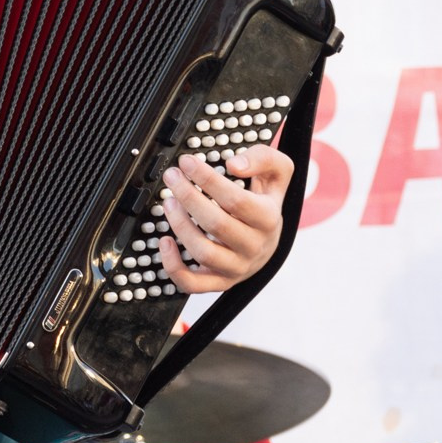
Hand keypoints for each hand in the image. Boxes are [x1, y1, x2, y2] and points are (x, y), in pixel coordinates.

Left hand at [156, 147, 292, 292]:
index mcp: (268, 219)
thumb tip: (234, 164)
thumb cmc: (265, 203)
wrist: (269, 240)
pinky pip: (193, 284)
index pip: (235, 199)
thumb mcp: (276, 173)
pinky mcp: (220, 282)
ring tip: (168, 202)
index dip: (207, 178)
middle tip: (172, 177)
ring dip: (180, 225)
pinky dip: (173, 266)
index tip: (187, 162)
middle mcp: (254, 246)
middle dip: (188, 196)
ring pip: (204, 253)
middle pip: (216, 224)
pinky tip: (164, 241)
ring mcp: (237, 268)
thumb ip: (263, 158)